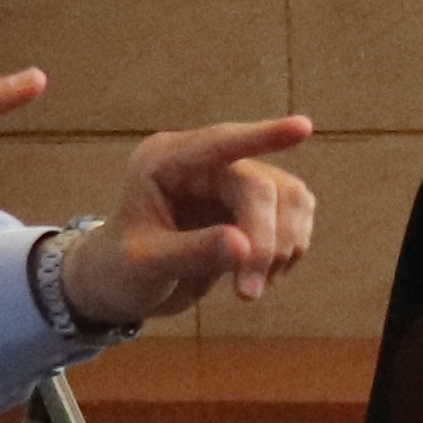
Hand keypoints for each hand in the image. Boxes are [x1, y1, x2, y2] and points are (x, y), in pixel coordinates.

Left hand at [71, 115, 323, 321]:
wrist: (121, 287)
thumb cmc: (119, 270)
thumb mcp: (144, 265)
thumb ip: (191, 252)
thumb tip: (244, 247)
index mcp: (166, 162)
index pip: (222, 143)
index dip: (263, 136)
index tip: (303, 128)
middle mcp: (204, 164)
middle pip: (261, 186)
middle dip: (266, 240)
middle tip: (248, 294)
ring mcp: (231, 183)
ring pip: (289, 199)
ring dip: (284, 246)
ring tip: (252, 289)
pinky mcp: (253, 208)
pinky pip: (295, 217)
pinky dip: (290, 250)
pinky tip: (262, 277)